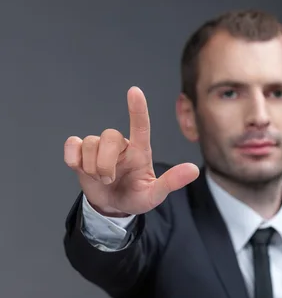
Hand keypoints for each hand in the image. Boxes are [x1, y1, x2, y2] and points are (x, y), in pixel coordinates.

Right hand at [64, 87, 198, 215]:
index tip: (134, 91)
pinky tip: (78, 167)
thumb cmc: (135, 197)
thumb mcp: (154, 194)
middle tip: (109, 180)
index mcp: (139, 151)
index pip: (140, 126)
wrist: (112, 207)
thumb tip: (194, 170)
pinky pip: (72, 144)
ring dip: (92, 167)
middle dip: (105, 163)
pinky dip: (72, 157)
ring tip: (100, 180)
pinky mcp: (81, 153)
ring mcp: (99, 148)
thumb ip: (171, 182)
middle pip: (108, 137)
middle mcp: (120, 145)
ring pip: (90, 143)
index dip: (137, 109)